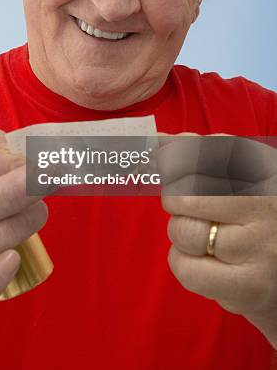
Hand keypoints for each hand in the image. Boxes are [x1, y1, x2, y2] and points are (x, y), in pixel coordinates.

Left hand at [157, 134, 276, 346]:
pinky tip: (202, 261)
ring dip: (181, 233)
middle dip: (175, 199)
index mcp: (263, 171)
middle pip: (185, 193)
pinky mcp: (250, 285)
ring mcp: (260, 246)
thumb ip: (200, 152)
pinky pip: (187, 268)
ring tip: (205, 236)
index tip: (166, 162)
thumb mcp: (237, 178)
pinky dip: (182, 263)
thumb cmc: (252, 219)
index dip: (175, 157)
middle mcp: (265, 204)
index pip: (205, 152)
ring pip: (183, 230)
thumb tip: (159, 139)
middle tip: (187, 206)